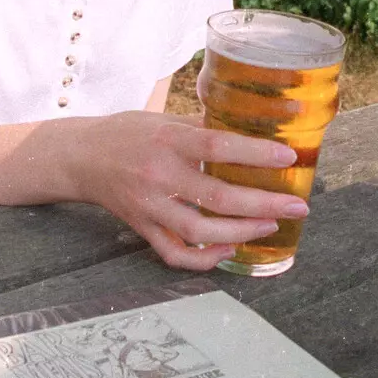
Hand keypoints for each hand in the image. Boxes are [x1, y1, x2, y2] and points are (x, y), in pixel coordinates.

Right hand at [62, 111, 309, 271]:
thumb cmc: (128, 133)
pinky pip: (175, 253)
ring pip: (200, 231)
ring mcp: (149, 206)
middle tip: (296, 206)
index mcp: (167, 139)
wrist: (81, 157)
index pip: (216, 147)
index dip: (254, 154)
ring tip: (271, 226)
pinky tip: (229, 250)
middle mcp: (158, 175)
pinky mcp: (142, 227)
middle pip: (217, 197)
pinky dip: (205, 258)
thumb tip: (252, 127)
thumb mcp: (164, 119)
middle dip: (263, 204)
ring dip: (241, 233)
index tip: (287, 158)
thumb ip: (203, 127)